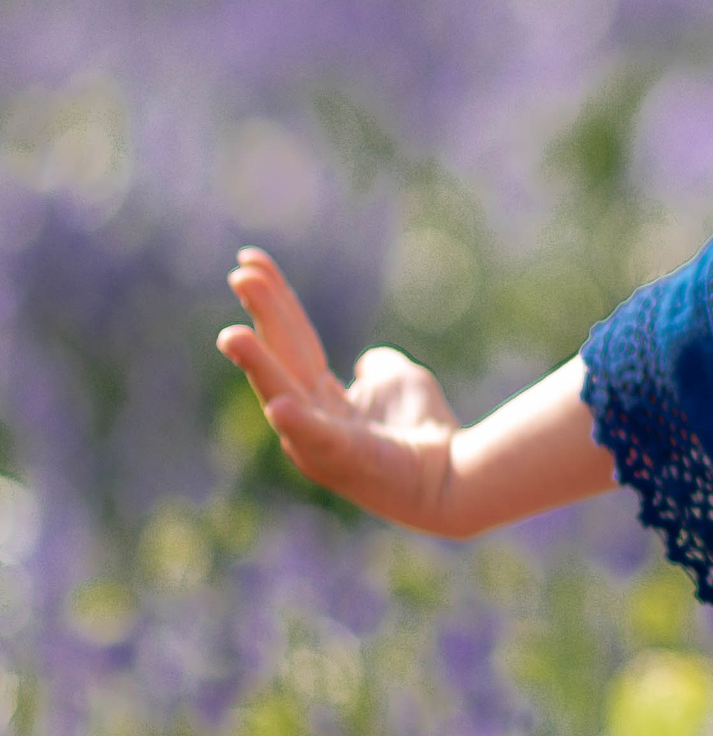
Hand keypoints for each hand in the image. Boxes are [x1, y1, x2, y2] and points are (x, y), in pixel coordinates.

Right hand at [217, 247, 465, 535]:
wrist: (456, 475)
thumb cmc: (424, 431)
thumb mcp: (400, 380)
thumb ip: (378, 367)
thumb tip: (368, 359)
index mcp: (316, 398)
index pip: (291, 338)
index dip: (273, 300)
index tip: (249, 259)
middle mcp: (307, 419)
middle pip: (283, 356)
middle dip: (262, 315)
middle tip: (241, 274)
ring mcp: (321, 443)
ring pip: (284, 395)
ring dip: (258, 367)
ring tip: (231, 336)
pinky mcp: (347, 460)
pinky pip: (321, 440)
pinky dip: (299, 424)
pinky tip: (281, 406)